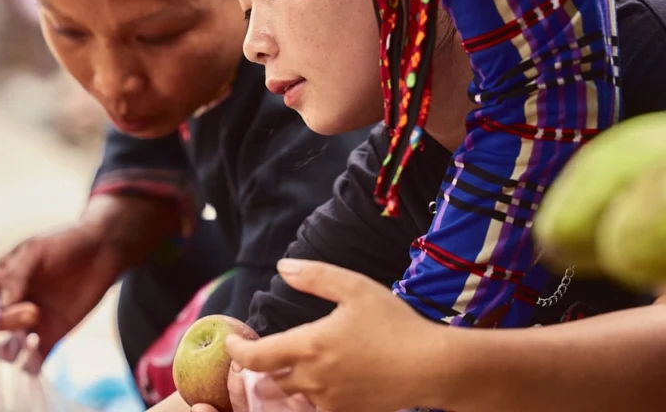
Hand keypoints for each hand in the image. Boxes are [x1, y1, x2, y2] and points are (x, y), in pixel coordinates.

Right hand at [0, 223, 124, 358]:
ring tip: (31, 339)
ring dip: (12, 351)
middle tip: (33, 312)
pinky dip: (31, 365)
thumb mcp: (35, 250)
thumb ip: (15, 275)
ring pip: (8, 349)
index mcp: (0, 283)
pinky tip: (36, 361)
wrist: (103, 248)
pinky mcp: (54, 334)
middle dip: (5, 324)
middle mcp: (12, 306)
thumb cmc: (65, 242)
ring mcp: (32, 322)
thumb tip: (1, 304)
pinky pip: (36, 358)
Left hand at [225, 260, 443, 411]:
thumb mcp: (356, 288)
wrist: (430, 365)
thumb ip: (316, 277)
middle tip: (261, 356)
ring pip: (293, 397)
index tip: (234, 343)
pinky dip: (312, 396)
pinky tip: (324, 382)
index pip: (256, 356)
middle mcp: (312, 378)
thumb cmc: (395, 323)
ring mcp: (329, 401)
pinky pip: (318, 408)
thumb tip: (284, 267)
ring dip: (287, 384)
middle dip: (260, 369)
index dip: (238, 350)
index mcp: (309, 345)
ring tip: (292, 369)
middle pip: (270, 380)